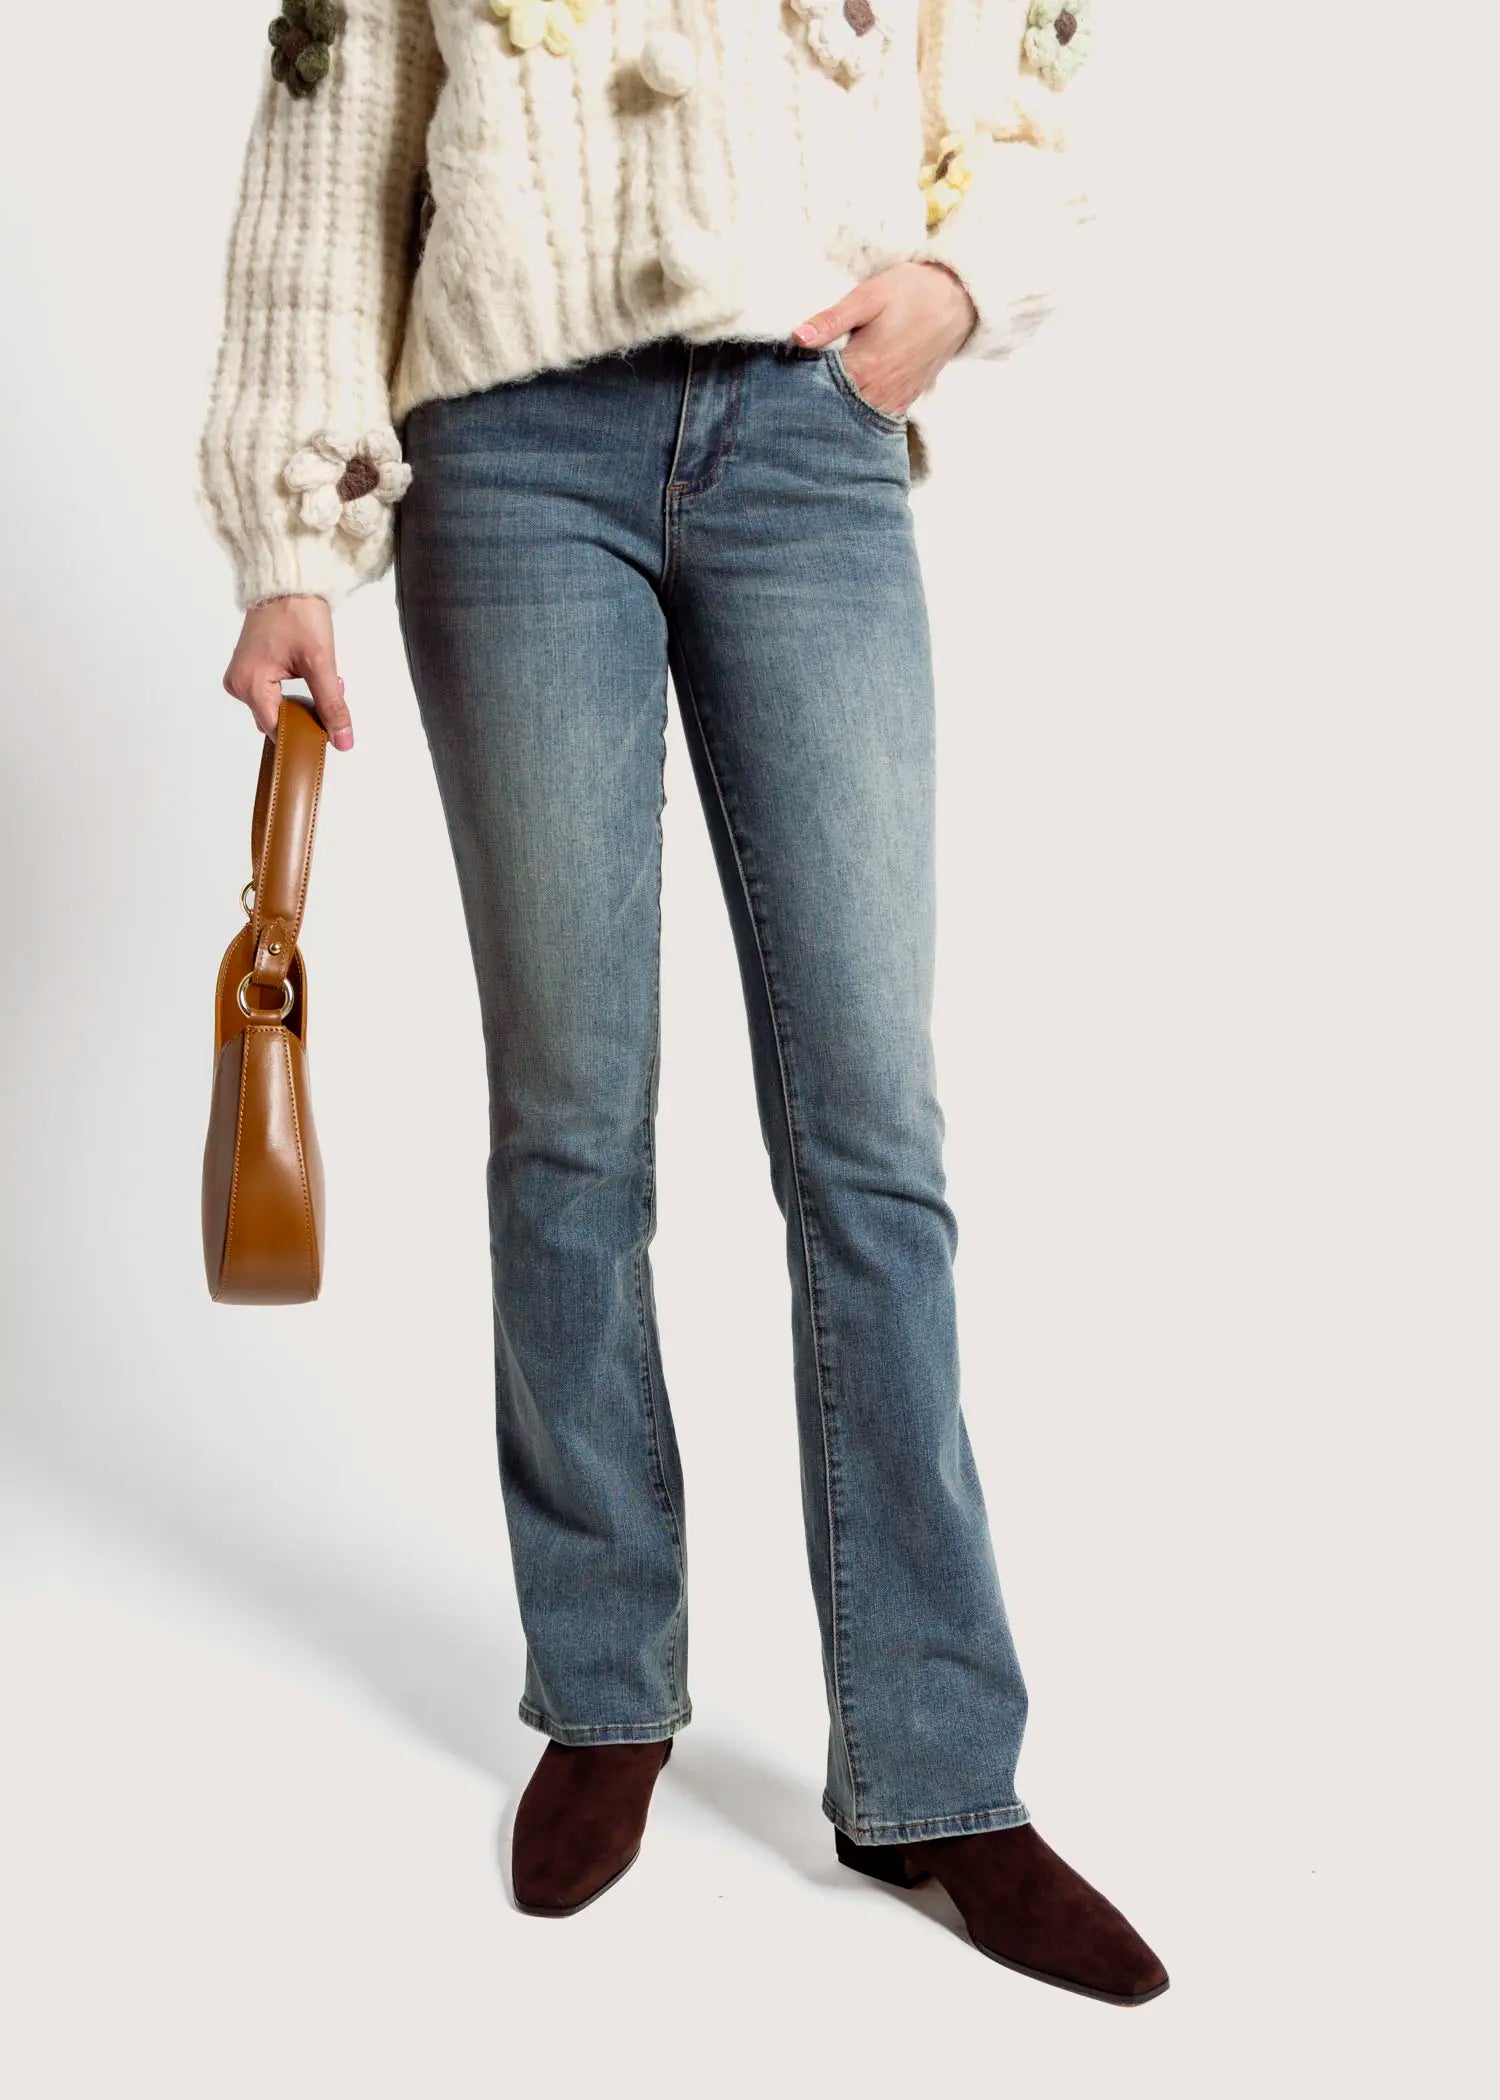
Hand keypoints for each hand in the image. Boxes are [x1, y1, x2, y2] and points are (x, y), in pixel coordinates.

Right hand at [222, 594, 352, 750]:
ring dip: (301, 700)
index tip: (327, 726)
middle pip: (275, 719)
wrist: (287, 583)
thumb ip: (331, 705)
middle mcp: (238, 685)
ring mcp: (240, 676)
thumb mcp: (320, 663)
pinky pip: (270, 693)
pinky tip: (306, 672)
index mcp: (250, 685)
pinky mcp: (248, 668)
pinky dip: (291, 690)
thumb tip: (342, 741)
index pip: (277, 730)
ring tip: (318, 675)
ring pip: (275, 707)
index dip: (303, 733)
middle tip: (328, 688)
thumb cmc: (299, 614)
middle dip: (306, 711)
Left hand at [793, 260, 977, 416]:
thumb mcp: (868, 297)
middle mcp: (878, 392)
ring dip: (833, 416)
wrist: (958, 300)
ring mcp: (893, 401)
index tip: (778, 388)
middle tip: (786, 406)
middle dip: (811, 408)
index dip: (795, 389)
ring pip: (853, 422)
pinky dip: (856, 420)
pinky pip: (874, 421)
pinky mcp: (904, 402)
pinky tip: (841, 411)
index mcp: (864, 367)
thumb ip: (832, 320)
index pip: (816, 390)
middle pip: (833, 411)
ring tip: (809, 410)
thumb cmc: (912, 293)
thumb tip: (797, 337)